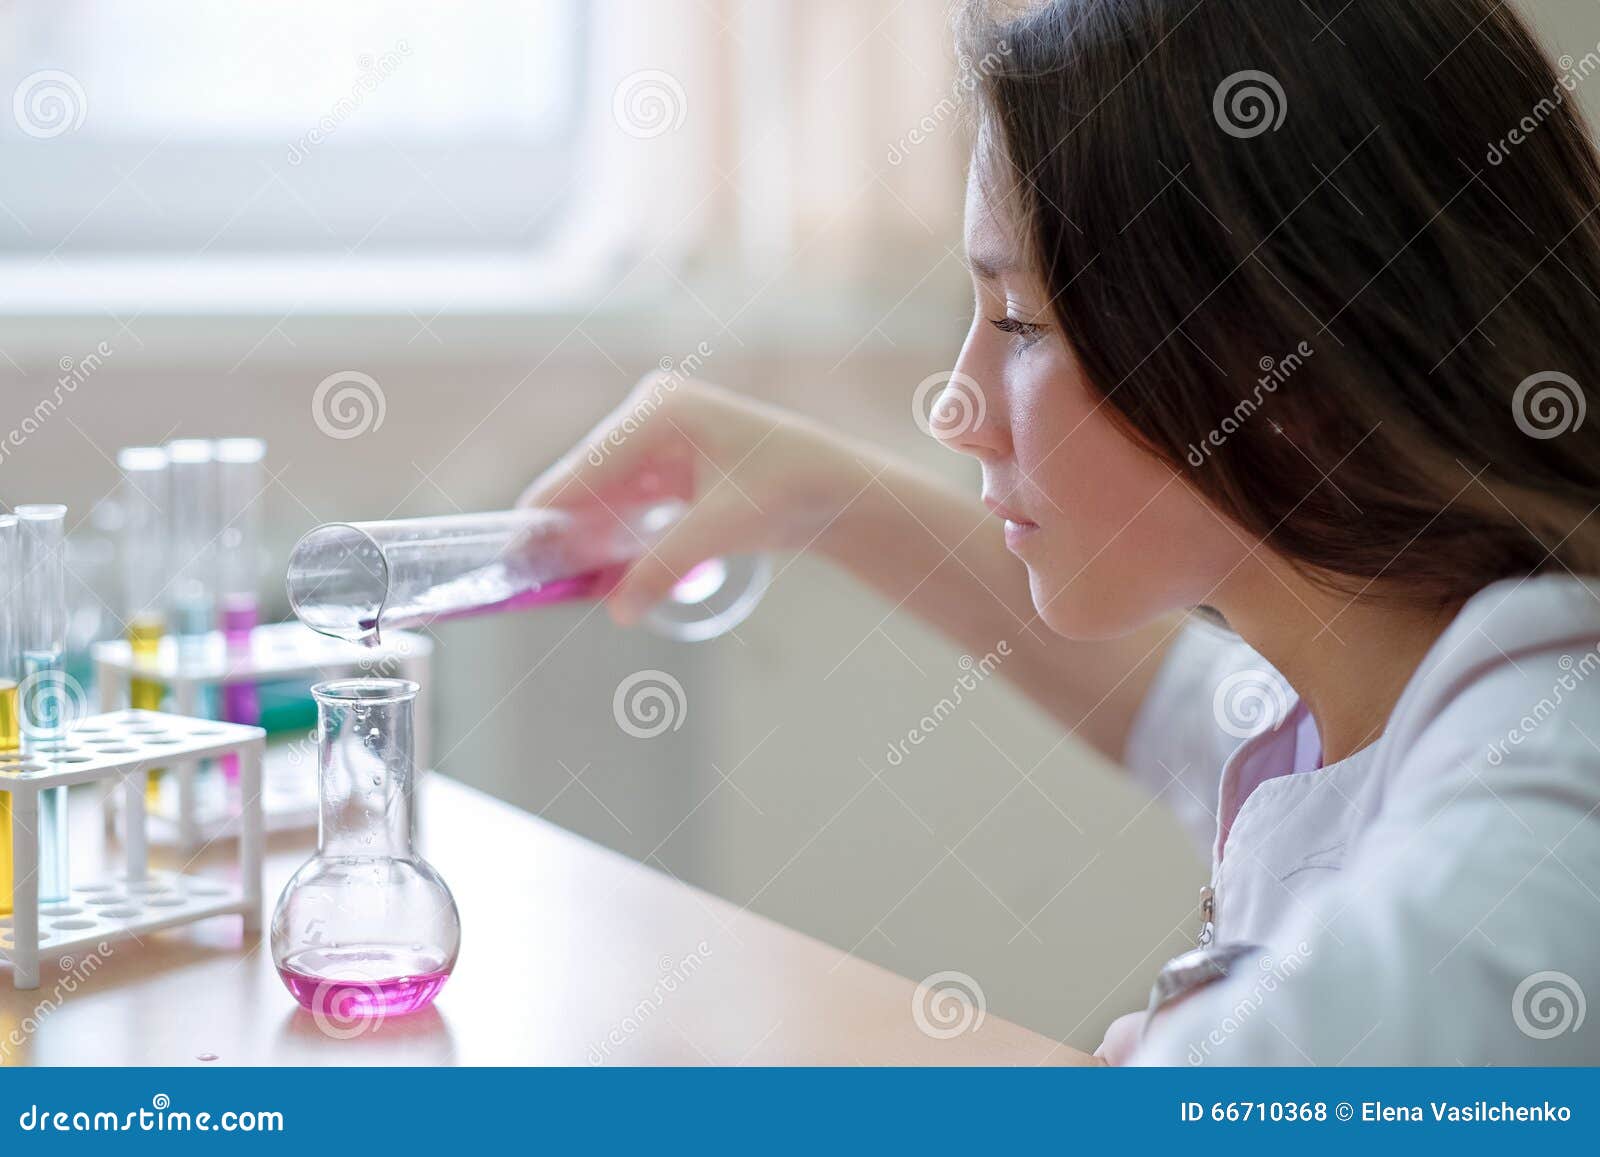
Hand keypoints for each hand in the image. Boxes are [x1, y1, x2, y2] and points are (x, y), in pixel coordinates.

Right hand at [519, 375, 865, 625]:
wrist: (836, 488)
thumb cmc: (790, 489)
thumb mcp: (723, 528)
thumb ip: (665, 566)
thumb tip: (619, 610)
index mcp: (659, 409)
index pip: (586, 466)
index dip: (548, 512)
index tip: (514, 553)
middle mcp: (649, 412)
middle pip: (585, 478)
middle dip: (562, 528)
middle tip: (531, 578)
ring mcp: (653, 436)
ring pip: (599, 493)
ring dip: (584, 535)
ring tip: (555, 578)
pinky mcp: (663, 462)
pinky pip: (620, 500)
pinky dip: (609, 532)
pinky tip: (594, 567)